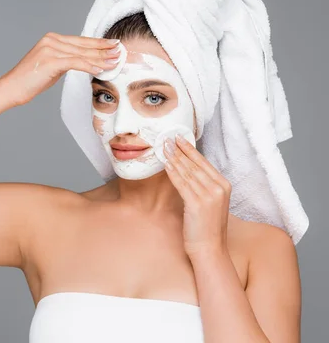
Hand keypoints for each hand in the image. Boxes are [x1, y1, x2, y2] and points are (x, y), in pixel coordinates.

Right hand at [0, 32, 122, 105]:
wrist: (12, 88)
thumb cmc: (30, 80)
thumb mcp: (51, 66)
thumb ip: (66, 60)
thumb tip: (84, 63)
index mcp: (52, 39)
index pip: (81, 41)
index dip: (99, 43)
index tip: (113, 46)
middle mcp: (51, 40)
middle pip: (84, 45)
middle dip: (104, 49)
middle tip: (121, 51)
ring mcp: (50, 49)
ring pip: (82, 54)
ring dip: (101, 59)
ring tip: (115, 62)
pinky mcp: (50, 60)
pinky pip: (75, 63)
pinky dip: (89, 67)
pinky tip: (100, 70)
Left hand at [163, 134, 230, 257]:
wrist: (210, 249)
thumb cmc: (207, 227)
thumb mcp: (210, 202)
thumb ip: (203, 186)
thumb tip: (187, 169)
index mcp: (224, 186)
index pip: (204, 163)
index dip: (190, 149)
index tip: (179, 138)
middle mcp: (219, 189)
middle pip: (195, 165)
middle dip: (179, 150)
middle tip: (167, 139)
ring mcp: (209, 196)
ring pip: (187, 173)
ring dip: (174, 159)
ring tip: (163, 148)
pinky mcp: (197, 204)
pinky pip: (182, 184)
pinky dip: (173, 173)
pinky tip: (166, 165)